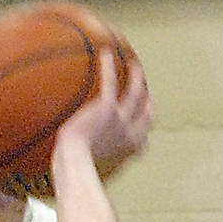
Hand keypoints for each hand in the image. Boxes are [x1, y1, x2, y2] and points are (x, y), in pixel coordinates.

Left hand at [54, 48, 153, 183]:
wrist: (73, 160)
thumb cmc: (74, 168)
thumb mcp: (87, 165)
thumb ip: (88, 159)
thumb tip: (73, 161)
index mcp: (127, 149)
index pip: (144, 140)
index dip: (147, 128)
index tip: (146, 119)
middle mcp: (128, 134)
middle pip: (147, 115)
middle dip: (149, 102)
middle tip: (147, 90)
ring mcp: (120, 120)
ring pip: (135, 93)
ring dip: (137, 77)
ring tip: (134, 65)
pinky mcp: (107, 108)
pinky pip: (110, 82)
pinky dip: (109, 67)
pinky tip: (106, 53)